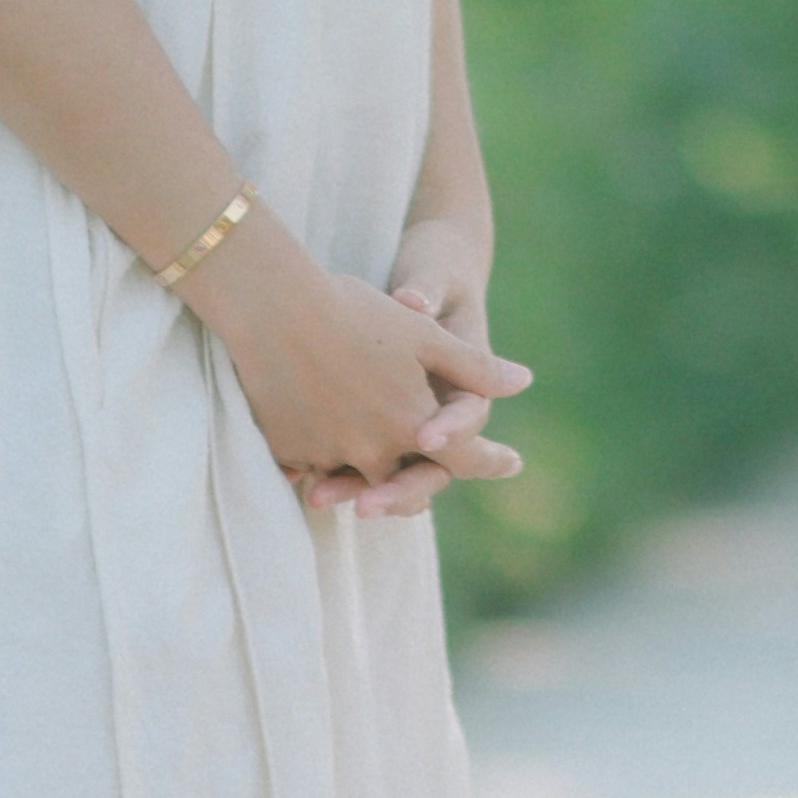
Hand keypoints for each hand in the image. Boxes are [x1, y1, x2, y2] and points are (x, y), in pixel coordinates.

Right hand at [201, 218, 528, 506]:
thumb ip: (473, 367)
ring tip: (373, 484)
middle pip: (405, 482)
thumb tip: (523, 382)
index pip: (462, 458)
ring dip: (367, 483)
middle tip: (427, 490)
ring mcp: (327, 454)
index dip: (491, 461)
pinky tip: (324, 458)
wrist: (274, 308)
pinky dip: (326, 466)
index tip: (514, 463)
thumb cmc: (357, 313)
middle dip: (418, 487)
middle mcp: (372, 449)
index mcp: (413, 422)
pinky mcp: (287, 451)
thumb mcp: (425, 335)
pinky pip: (315, 470)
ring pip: (357, 479)